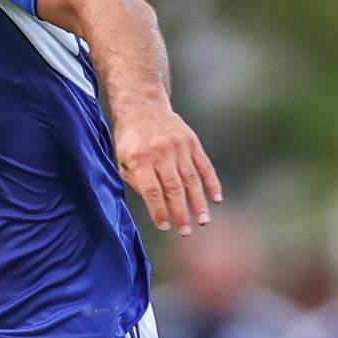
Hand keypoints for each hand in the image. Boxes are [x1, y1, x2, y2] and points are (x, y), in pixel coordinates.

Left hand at [113, 105, 222, 233]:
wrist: (142, 106)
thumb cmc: (130, 139)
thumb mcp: (121, 159)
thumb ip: (135, 182)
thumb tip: (154, 205)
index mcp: (140, 159)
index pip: (152, 191)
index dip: (159, 210)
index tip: (164, 226)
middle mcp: (161, 153)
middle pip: (174, 188)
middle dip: (180, 212)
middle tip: (185, 231)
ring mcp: (179, 146)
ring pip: (191, 180)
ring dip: (199, 203)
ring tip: (202, 221)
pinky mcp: (192, 142)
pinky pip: (204, 166)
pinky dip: (212, 183)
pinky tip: (216, 199)